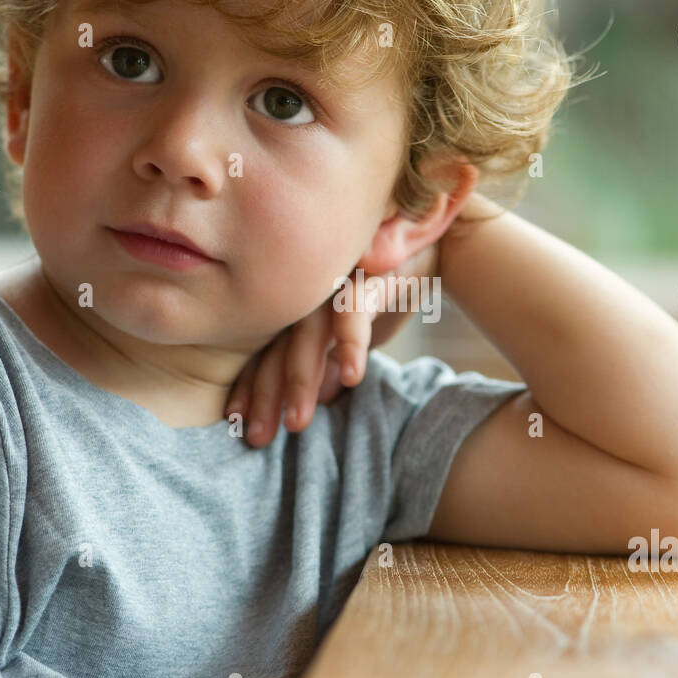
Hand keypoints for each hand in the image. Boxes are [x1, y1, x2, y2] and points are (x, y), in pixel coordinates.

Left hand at [225, 244, 439, 447]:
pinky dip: (350, 342)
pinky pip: (353, 308)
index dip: (252, 387)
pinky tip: (350, 378)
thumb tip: (320, 397)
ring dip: (301, 377)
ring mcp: (334, 279)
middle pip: (279, 346)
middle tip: (259, 438)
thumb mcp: (362, 331)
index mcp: (302, 304)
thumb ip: (336, 359)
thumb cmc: (392, 283)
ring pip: (308, 332)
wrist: (438, 240)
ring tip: (298, 422)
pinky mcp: (367, 270)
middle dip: (268, 394)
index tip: (239, 423)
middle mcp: (309, 291)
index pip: (268, 350)